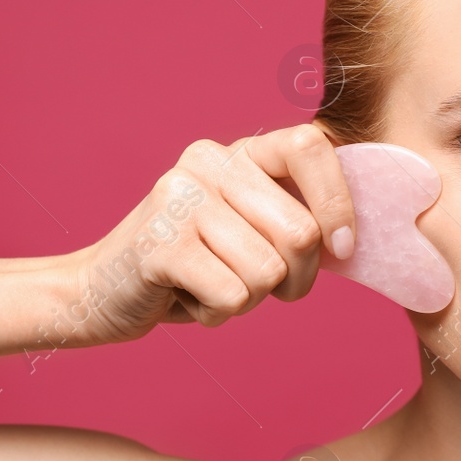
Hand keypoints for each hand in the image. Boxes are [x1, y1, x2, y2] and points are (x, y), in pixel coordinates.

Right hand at [56, 124, 357, 346]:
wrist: (98, 292)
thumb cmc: (191, 268)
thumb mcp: (247, 231)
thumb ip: (294, 219)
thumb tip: (361, 233)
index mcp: (235, 152)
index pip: (310, 146)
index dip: (339, 202)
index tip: (343, 249)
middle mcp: (206, 162)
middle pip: (300, 231)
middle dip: (294, 280)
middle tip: (257, 287)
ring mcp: (179, 200)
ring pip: (267, 273)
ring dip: (248, 301)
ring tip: (209, 286)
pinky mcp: (160, 245)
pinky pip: (231, 297)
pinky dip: (215, 314)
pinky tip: (185, 298)